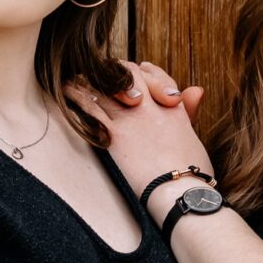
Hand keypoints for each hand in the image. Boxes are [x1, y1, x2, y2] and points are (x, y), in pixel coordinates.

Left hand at [74, 60, 212, 218]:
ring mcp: (131, 118)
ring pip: (107, 85)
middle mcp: (151, 106)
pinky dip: (76, 96)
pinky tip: (66, 92)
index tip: (133, 75)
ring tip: (73, 80)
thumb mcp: (192, 137)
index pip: (153, 74)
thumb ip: (190, 110)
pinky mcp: (114, 133)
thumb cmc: (191, 173)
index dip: (142, 72)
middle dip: (115, 72)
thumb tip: (196, 89)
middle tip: (101, 77)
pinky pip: (90, 106)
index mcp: (171, 107)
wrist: (181, 190)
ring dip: (90, 81)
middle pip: (128, 72)